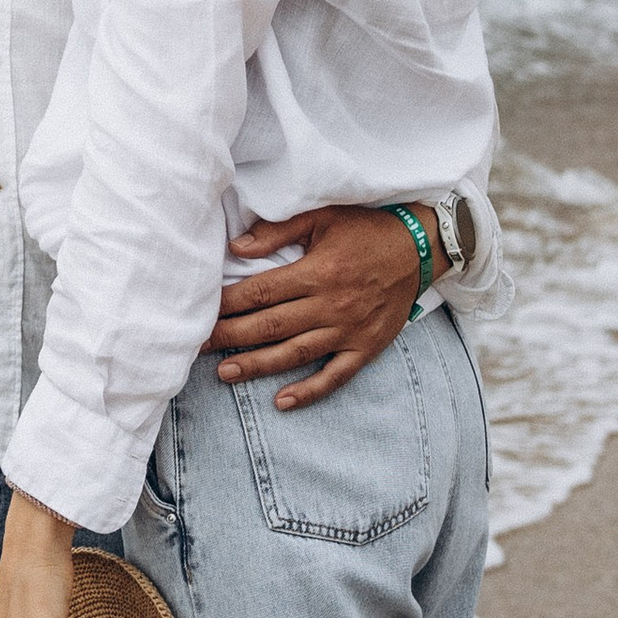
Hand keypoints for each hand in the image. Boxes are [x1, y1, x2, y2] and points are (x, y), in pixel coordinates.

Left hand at [207, 204, 428, 407]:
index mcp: (317, 272)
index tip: (201, 312)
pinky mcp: (366, 348)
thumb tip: (237, 248)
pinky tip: (282, 401)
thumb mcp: (324, 217)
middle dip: (230, 336)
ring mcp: (349, 331)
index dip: (228, 304)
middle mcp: (331, 305)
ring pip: (295, 354)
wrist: (421, 248)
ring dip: (258, 365)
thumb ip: (279, 231)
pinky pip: (335, 376)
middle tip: (197, 347)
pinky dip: (309, 391)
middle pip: (270, 326)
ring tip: (225, 372)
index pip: (261, 293)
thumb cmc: (367, 230)